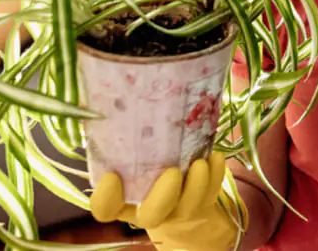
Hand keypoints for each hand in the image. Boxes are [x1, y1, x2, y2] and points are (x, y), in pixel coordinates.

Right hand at [90, 153, 247, 250]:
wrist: (177, 206)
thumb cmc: (144, 171)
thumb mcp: (128, 159)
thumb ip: (120, 144)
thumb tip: (103, 103)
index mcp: (122, 202)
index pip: (105, 209)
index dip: (106, 198)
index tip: (111, 176)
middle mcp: (147, 210)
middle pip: (151, 215)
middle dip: (163, 196)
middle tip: (173, 172)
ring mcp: (176, 211)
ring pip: (186, 206)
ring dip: (196, 184)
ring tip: (200, 162)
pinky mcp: (201, 204)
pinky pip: (210, 194)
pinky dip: (215, 175)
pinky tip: (215, 158)